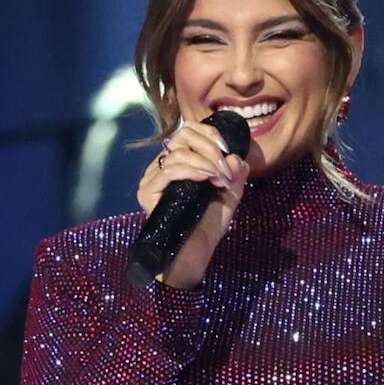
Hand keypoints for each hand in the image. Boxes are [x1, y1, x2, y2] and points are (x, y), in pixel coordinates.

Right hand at [136, 121, 250, 288]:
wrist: (195, 253)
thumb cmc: (209, 225)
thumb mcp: (230, 195)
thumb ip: (235, 174)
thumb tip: (235, 157)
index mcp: (179, 163)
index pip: (187, 131)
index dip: (209, 133)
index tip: (227, 149)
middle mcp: (162, 167)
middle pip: (181, 136)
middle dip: (209, 148)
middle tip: (225, 169)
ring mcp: (152, 179)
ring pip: (177, 153)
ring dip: (205, 162)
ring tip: (219, 179)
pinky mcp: (147, 193)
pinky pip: (168, 171)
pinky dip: (191, 170)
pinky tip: (207, 178)